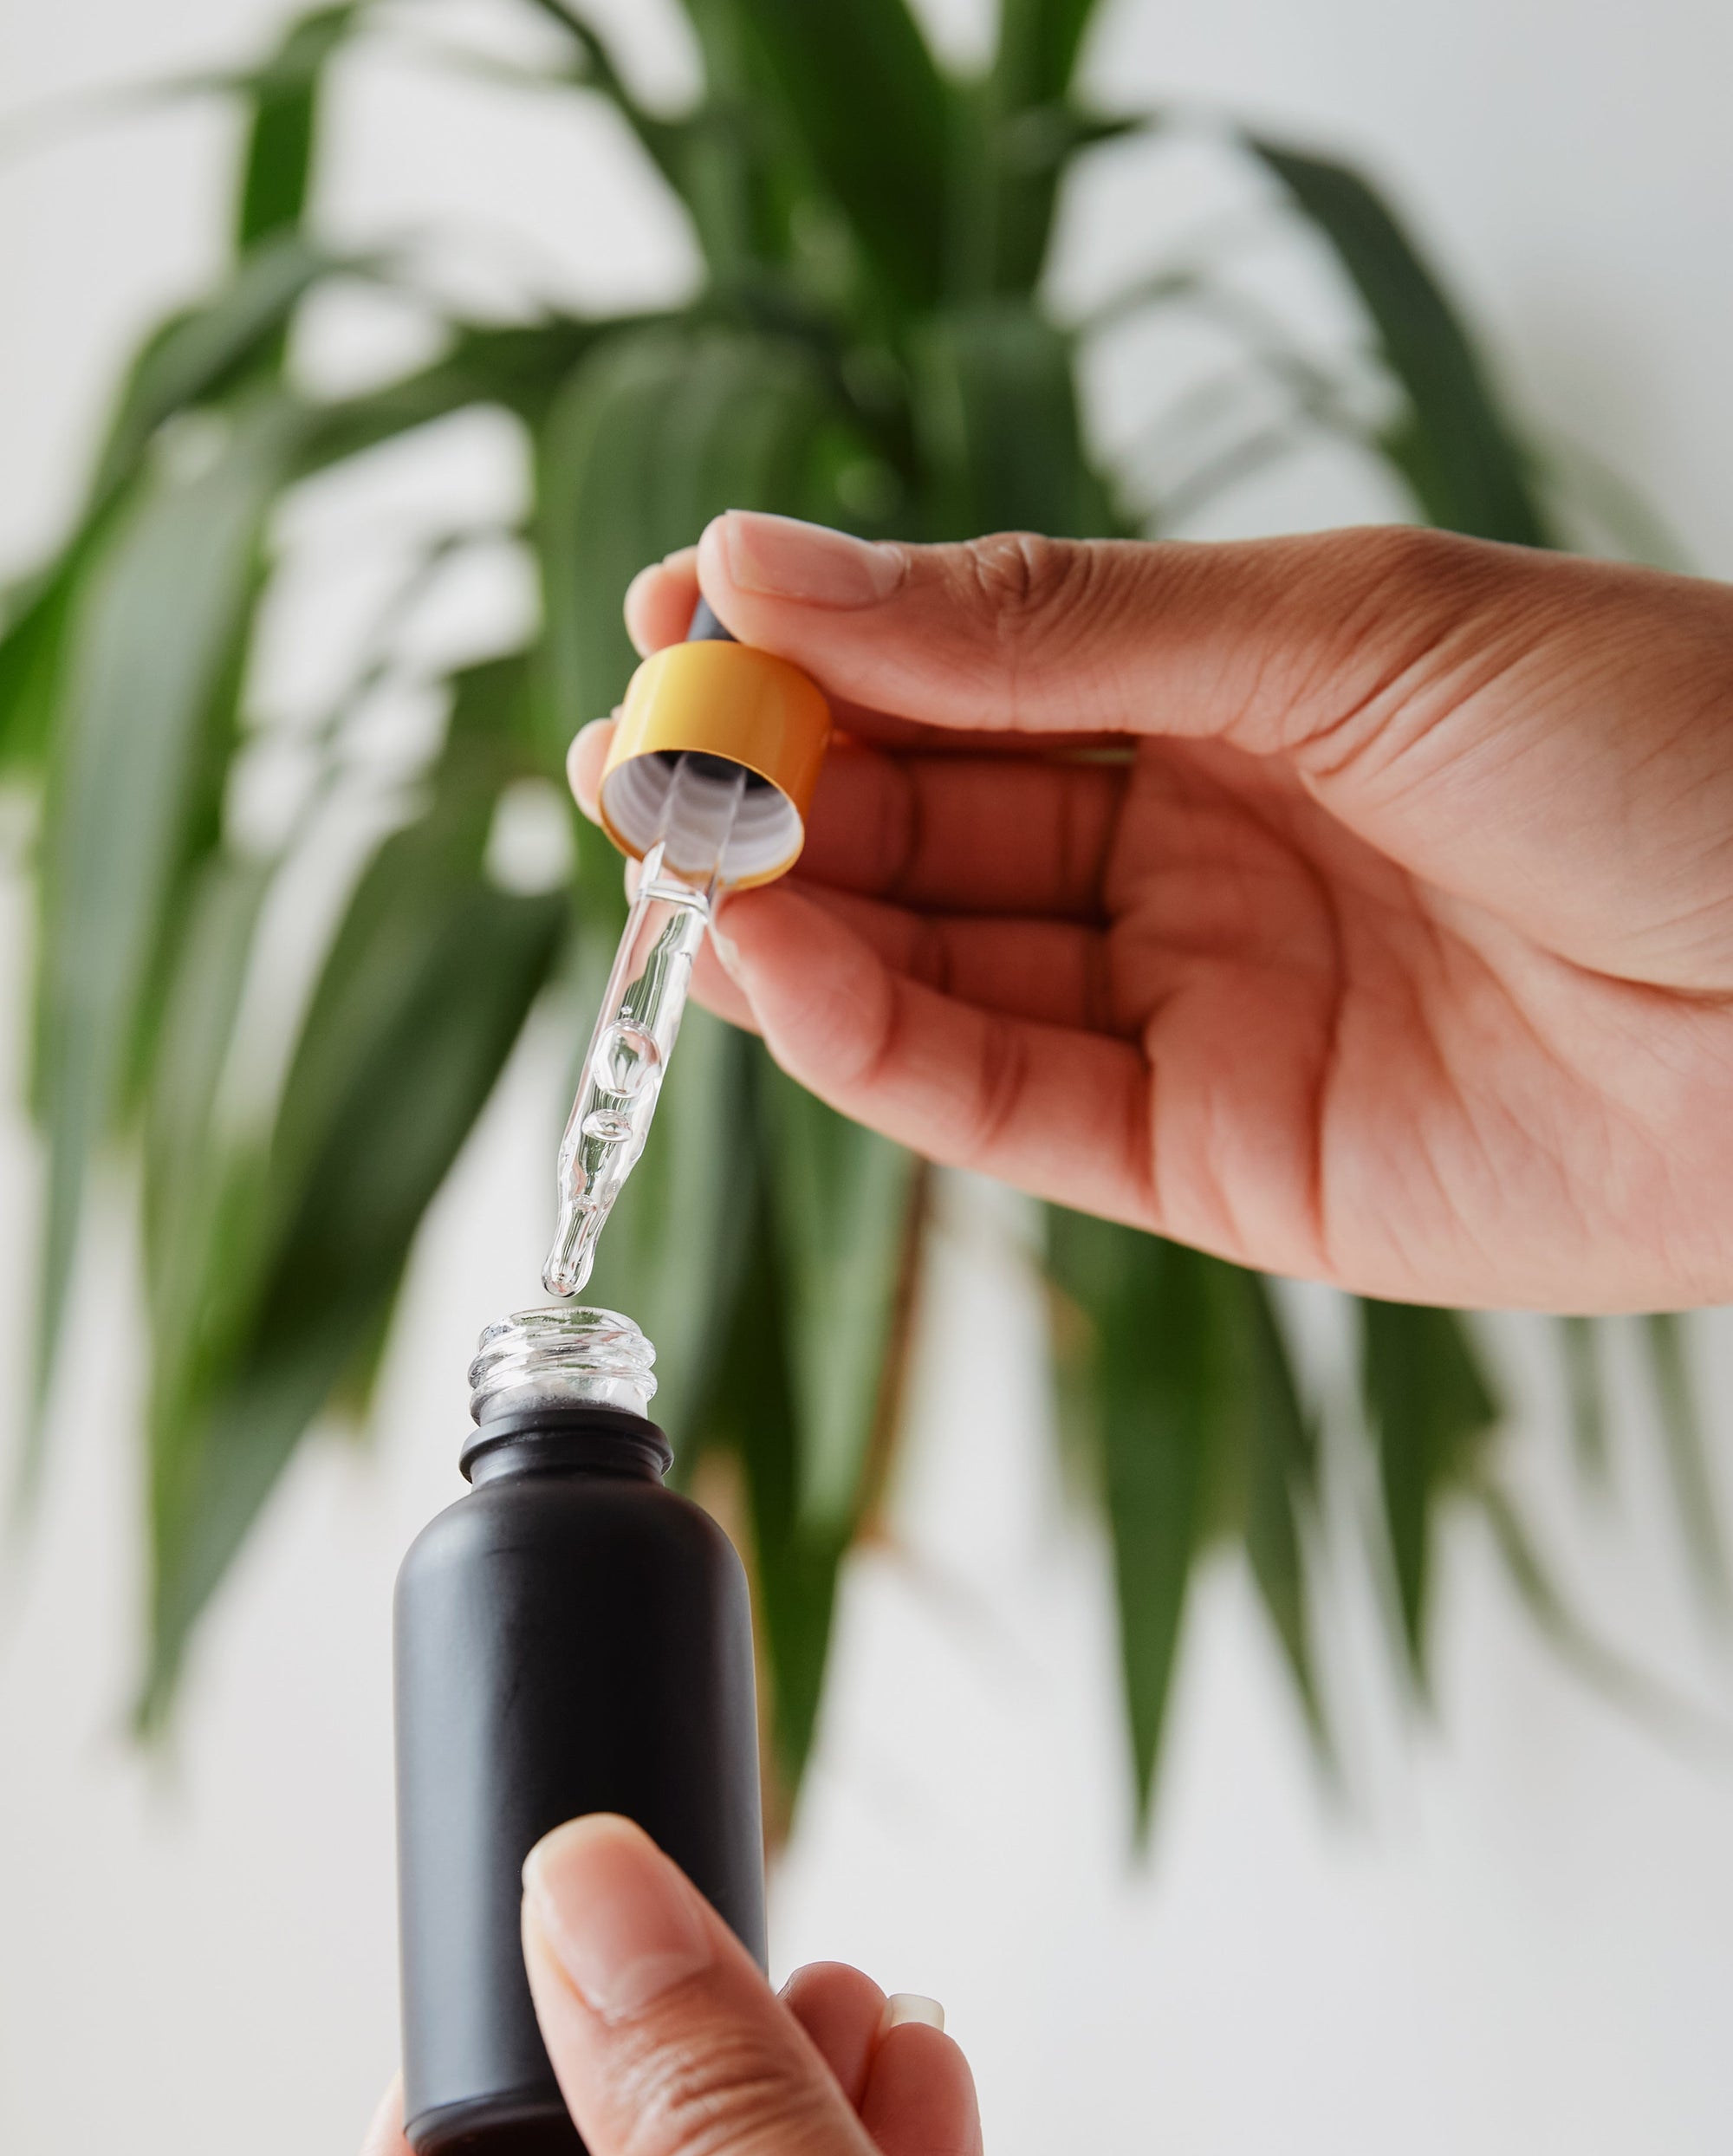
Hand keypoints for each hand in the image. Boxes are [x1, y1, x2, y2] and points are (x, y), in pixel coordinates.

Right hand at [572, 512, 1732, 1314]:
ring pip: (946, 973)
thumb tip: (773, 561)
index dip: (816, 651)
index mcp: (1239, 690)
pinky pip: (1015, 1105)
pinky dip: (886, 1050)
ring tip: (676, 868)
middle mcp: (1204, 852)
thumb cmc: (1666, 746)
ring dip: (797, 925)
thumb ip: (1048, 628)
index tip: (677, 624)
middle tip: (642, 764)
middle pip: (931, 827)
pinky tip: (784, 976)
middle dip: (777, 796)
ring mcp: (1207, 1011)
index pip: (968, 674)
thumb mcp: (1337, 634)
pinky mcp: (1224, 1165)